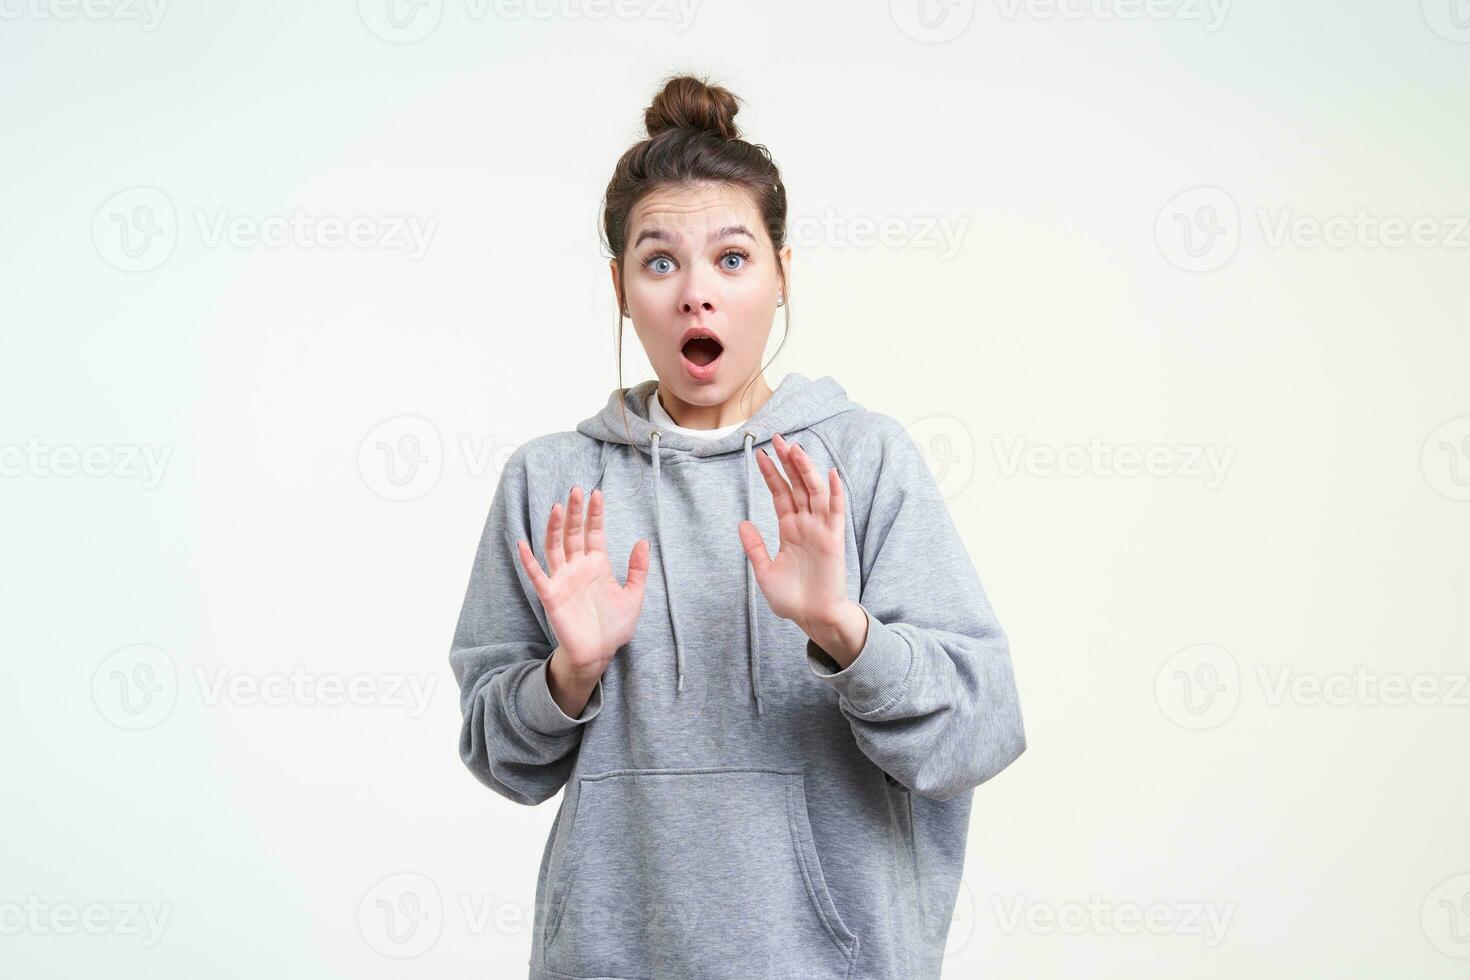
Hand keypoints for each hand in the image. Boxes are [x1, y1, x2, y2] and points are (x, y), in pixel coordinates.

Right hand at [517, 486, 649, 708]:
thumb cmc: (615, 626)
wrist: (599, 653)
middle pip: (574, 534)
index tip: (597, 493)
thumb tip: (643, 541)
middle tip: (576, 490)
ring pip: (555, 547)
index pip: (594, 533)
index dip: (595, 514)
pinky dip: (528, 561)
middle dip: (575, 513)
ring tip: (558, 507)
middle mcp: (578, 568)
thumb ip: (638, 569)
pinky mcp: (551, 595)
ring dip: (555, 528)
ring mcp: (563, 580)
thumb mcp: (634, 595)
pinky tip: (522, 543)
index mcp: (597, 565)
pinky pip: (537, 575)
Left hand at [738, 432, 865, 663]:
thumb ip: (755, 547)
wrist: (812, 618)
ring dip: (807, 471)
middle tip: (779, 438)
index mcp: (789, 529)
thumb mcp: (765, 572)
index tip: (761, 454)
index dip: (772, 474)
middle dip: (788, 462)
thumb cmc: (792, 598)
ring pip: (814, 493)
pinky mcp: (833, 540)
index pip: (780, 494)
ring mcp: (820, 530)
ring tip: (796, 450)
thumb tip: (742, 523)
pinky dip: (835, 493)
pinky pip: (835, 513)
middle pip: (797, 486)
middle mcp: (805, 525)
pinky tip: (831, 474)